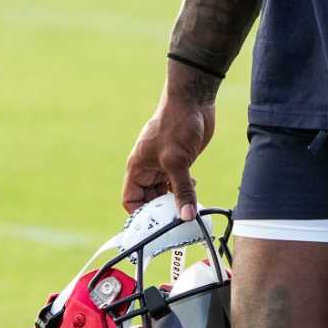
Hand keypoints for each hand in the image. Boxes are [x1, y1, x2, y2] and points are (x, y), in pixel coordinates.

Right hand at [122, 93, 214, 220]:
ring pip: (166, 192)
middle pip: (150, 199)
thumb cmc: (176, 125)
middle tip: (178, 222)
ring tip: (189, 211)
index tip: (156, 225)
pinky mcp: (181, 161)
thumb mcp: (177, 161)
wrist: (193, 101)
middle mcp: (149, 169)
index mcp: (138, 168)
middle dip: (162, 211)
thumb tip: (186, 216)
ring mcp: (165, 165)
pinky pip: (180, 184)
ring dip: (176, 202)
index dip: (140, 214)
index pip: (131, 199)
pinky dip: (186, 192)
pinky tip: (196, 195)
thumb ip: (182, 189)